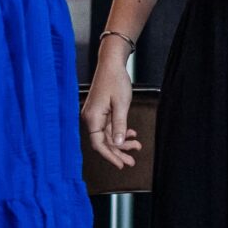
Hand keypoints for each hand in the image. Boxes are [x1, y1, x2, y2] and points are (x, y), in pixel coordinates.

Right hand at [83, 47, 139, 168]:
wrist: (111, 63)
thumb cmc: (115, 80)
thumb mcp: (121, 105)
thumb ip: (119, 125)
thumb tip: (118, 143)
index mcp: (92, 118)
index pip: (99, 144)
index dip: (110, 156)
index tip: (121, 164)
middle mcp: (91, 118)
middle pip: (104, 142)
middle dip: (118, 152)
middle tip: (131, 161)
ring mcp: (95, 115)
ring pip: (108, 135)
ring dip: (122, 142)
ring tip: (136, 146)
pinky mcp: (100, 111)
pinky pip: (109, 127)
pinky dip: (120, 131)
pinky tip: (131, 134)